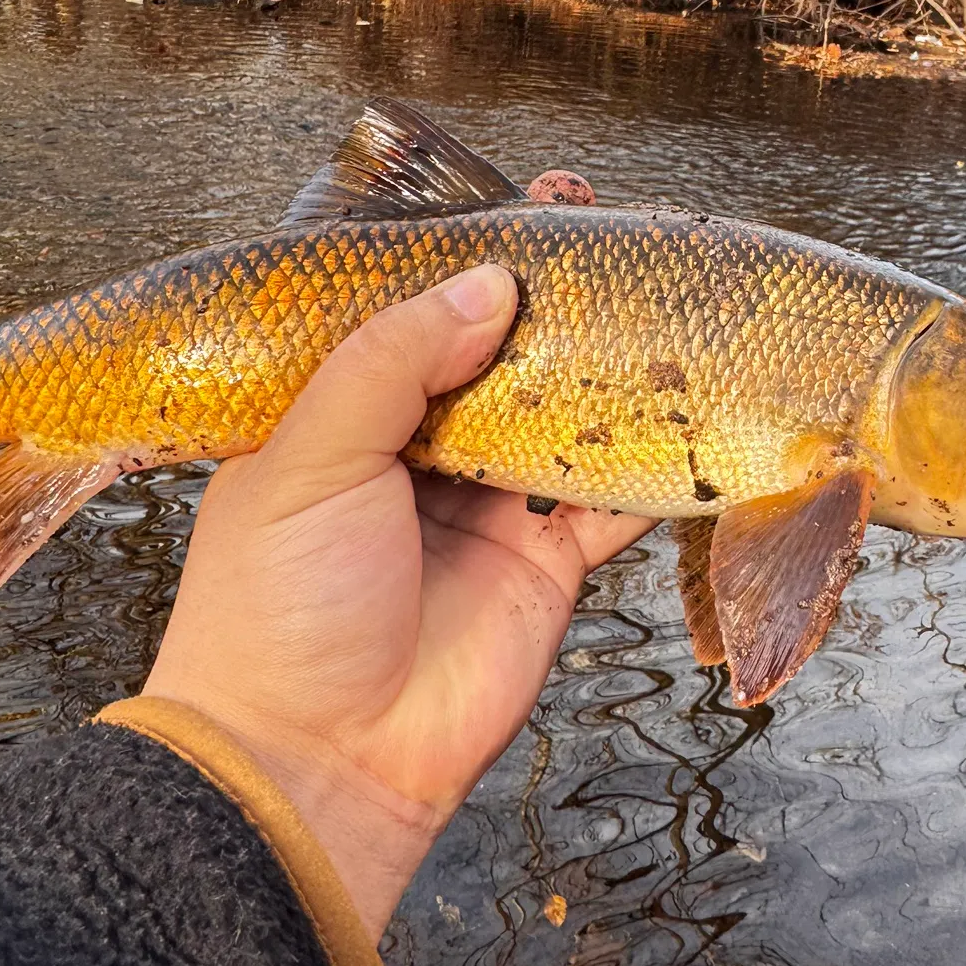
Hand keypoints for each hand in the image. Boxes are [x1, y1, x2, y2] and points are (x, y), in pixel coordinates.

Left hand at [144, 266, 653, 940]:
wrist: (319, 761)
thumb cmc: (280, 606)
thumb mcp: (309, 458)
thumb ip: (394, 361)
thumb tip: (486, 283)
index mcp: (341, 417)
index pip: (411, 316)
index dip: (463, 261)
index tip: (520, 204)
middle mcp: (419, 453)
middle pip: (499, 358)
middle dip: (549, 300)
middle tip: (603, 231)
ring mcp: (489, 507)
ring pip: (563, 417)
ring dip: (607, 368)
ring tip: (656, 301)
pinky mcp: (547, 562)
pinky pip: (608, 498)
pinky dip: (648, 461)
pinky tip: (686, 408)